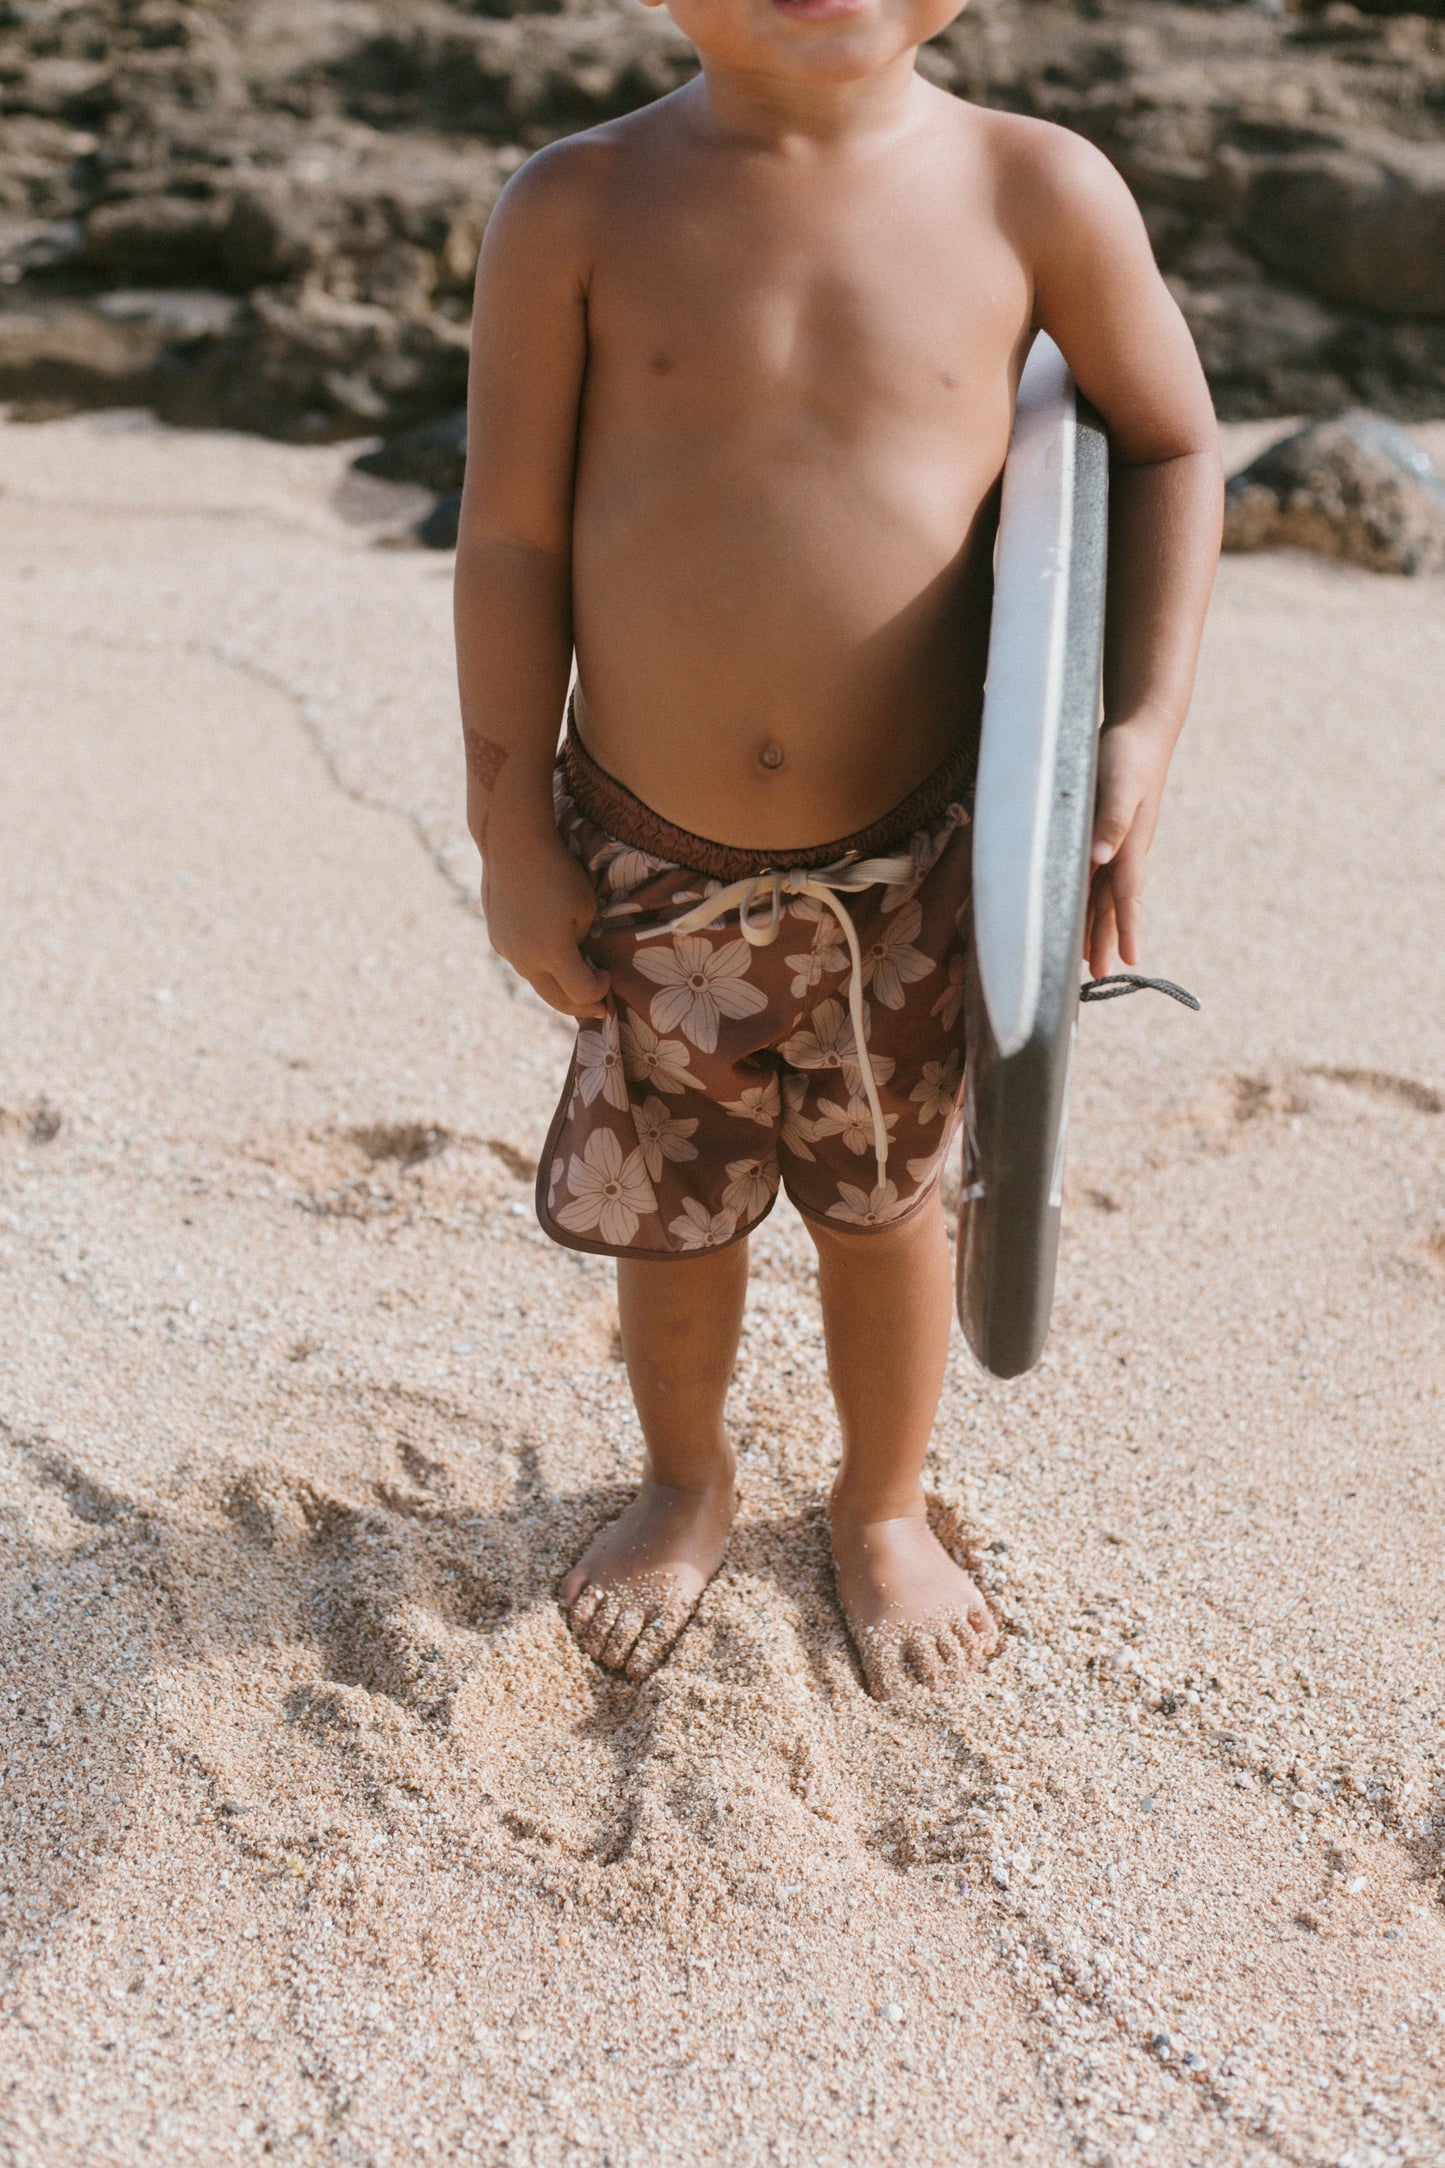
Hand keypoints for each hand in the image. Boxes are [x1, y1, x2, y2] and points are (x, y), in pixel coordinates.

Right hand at [481, 830, 610, 1020]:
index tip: (608, 976)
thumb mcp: (586, 908)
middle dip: (581, 1006)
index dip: (600, 991)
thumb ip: (582, 941)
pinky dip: (540, 967)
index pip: (582, 992)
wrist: (512, 845)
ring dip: (558, 987)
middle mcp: (526, 959)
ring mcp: (507, 951)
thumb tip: (577, 956)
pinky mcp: (497, 940)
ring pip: (537, 983)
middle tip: (599, 1008)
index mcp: (553, 953)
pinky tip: (550, 956)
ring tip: (576, 983)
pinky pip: (522, 963)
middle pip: (557, 1001)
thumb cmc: (558, 872)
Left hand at [1085, 714, 1174, 979]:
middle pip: (1112, 904)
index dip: (1125, 928)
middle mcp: (1124, 851)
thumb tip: (1100, 857)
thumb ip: (1112, 819)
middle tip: (1097, 977)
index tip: (1128, 961)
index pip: (1125, 896)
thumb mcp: (1119, 783)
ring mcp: (1117, 844)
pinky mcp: (1105, 833)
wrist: (1142, 728)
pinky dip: (1087, 899)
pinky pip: (1095, 877)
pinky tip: (1080, 911)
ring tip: (1088, 958)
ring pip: (1103, 895)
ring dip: (1095, 926)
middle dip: (1105, 940)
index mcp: (1130, 844)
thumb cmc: (1128, 753)